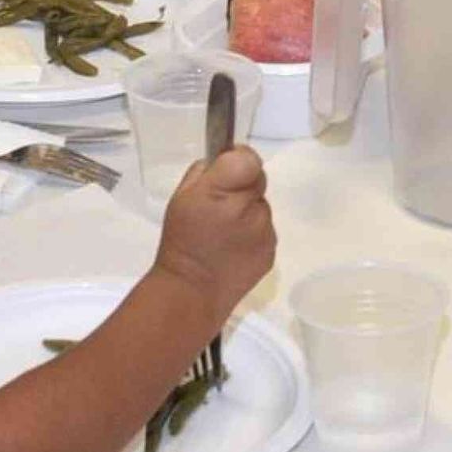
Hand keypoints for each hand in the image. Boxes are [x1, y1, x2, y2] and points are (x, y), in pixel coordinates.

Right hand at [152, 146, 274, 321]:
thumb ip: (203, 173)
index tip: (227, 170)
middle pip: (257, 179)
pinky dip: (253, 233)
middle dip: (242, 186)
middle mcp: (248, 209)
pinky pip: (265, 230)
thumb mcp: (180, 198)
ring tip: (225, 233)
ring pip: (261, 206)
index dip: (239, 159)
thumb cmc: (180, 242)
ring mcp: (264, 231)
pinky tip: (234, 248)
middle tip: (221, 206)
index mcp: (221, 192)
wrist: (192, 291)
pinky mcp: (271, 251)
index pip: (248, 159)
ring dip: (248, 212)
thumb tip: (223, 161)